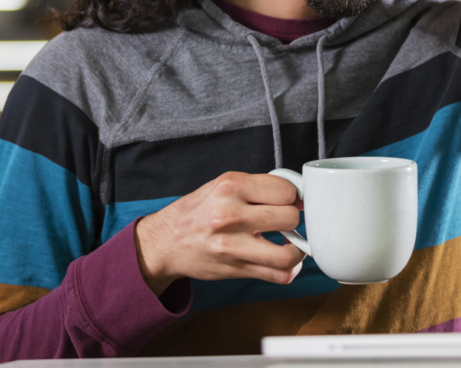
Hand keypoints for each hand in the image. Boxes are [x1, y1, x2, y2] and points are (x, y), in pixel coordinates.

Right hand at [134, 171, 306, 295]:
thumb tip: (295, 195)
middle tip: (283, 221)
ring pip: (289, 253)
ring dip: (296, 249)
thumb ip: (256, 187)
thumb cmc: (195, 212)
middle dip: (292, 219)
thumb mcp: (221, 185)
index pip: (285, 190)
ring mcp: (233, 245)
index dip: (291, 196)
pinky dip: (289, 270)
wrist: (164, 242)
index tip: (288, 202)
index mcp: (230, 186)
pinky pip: (278, 275)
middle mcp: (231, 214)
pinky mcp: (235, 268)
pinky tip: (283, 261)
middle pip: (290, 217)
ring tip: (289, 243)